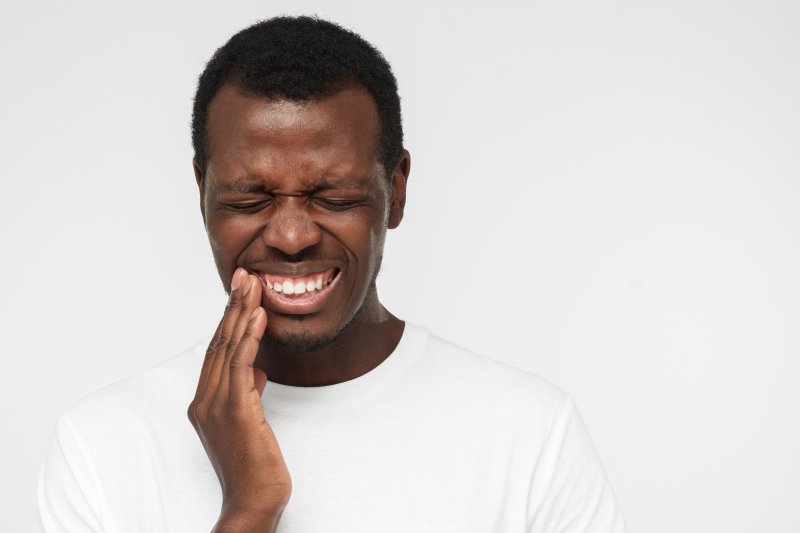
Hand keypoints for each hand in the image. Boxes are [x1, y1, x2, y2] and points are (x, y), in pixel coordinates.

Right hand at [188, 268, 291, 530]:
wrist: (253, 500)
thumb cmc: (254, 463)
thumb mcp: (250, 421)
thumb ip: (248, 392)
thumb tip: (257, 370)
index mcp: (205, 401)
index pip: (216, 350)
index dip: (228, 318)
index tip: (239, 290)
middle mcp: (205, 400)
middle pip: (219, 342)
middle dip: (232, 305)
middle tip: (244, 274)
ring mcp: (217, 406)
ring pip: (228, 349)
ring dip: (241, 313)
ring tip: (252, 284)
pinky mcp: (236, 413)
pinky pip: (240, 368)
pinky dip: (248, 339)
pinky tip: (257, 317)